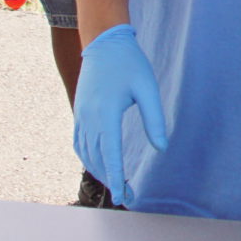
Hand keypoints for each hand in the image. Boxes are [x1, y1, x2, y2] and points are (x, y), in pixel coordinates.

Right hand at [73, 25, 169, 203]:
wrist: (104, 42)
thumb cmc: (130, 64)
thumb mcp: (147, 89)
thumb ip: (154, 119)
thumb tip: (162, 147)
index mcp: (107, 113)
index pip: (111, 155)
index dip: (116, 179)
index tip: (122, 198)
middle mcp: (90, 118)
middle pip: (97, 159)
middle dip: (111, 180)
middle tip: (127, 196)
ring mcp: (81, 115)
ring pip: (86, 153)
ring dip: (98, 171)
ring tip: (115, 184)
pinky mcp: (79, 111)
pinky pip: (79, 141)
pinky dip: (87, 157)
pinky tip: (98, 164)